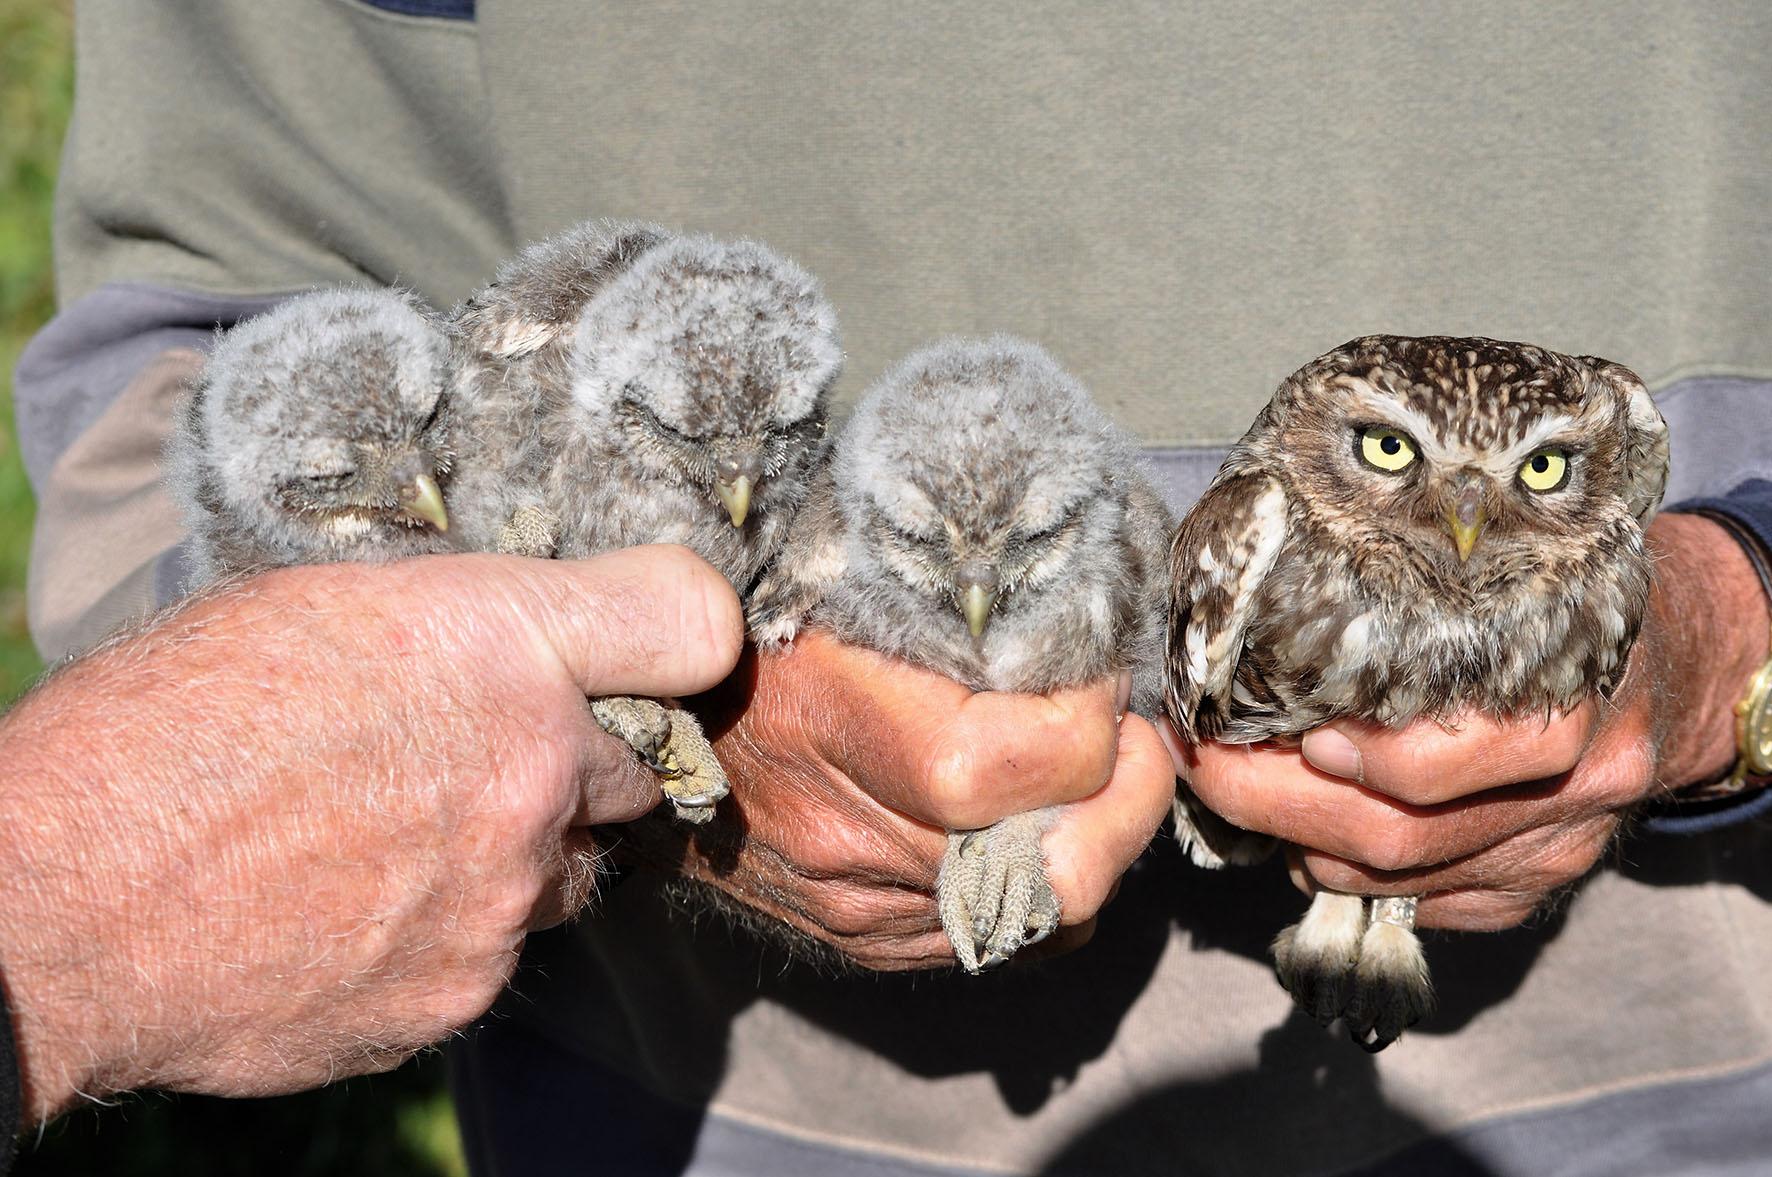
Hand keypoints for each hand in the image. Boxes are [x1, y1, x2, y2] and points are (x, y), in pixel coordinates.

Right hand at [0, 545, 741, 1121]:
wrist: (59, 902)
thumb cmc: (162, 725)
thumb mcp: (317, 608)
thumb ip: (459, 628)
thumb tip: (529, 649)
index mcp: (498, 640)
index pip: (689, 619)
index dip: (683, 636)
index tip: (665, 652)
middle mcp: (532, 767)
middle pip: (636, 767)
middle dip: (579, 762)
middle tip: (479, 758)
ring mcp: (505, 897)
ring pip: (567, 872)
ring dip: (519, 855)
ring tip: (394, 840)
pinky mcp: (462, 994)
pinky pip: (493, 953)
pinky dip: (447, 933)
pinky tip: (351, 910)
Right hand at [635, 631, 1174, 970]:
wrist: (637, 724)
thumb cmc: (748, 626)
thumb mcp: (835, 575)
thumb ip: (949, 593)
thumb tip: (1069, 602)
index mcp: (852, 731)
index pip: (1044, 761)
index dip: (1099, 713)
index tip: (1096, 668)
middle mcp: (859, 843)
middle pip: (1067, 866)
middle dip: (1132, 799)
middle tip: (1134, 737)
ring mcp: (864, 909)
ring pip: (1050, 914)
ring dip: (1097, 842)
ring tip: (1092, 775)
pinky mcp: (867, 942)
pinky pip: (1005, 941)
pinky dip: (1046, 886)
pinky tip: (1039, 826)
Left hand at [1170, 513, 1768, 930]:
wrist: (1679, 657)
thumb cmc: (1553, 594)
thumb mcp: (1490, 573)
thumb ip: (1400, 610)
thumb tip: (1257, 653)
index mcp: (1561, 681)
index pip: (1425, 764)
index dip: (1320, 762)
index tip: (1238, 728)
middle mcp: (1576, 777)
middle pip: (1400, 835)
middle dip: (1278, 807)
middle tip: (1208, 769)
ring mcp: (1567, 842)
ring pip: (1405, 880)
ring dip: (1307, 847)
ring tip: (1255, 796)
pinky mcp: (1549, 885)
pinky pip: (1434, 907)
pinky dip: (1360, 879)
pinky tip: (1323, 838)